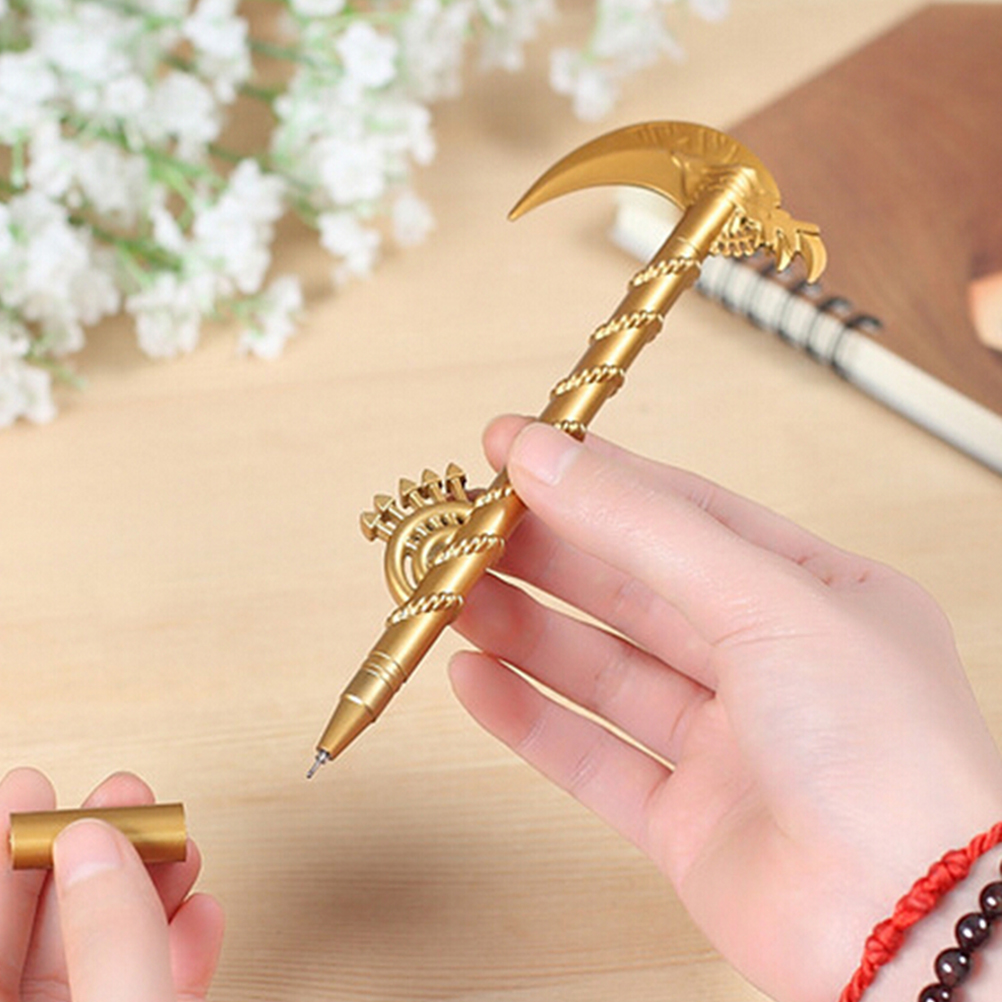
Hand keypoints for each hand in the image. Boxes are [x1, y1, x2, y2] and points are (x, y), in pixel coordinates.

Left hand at [1, 767, 224, 1001]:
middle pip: (48, 930)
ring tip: (176, 844)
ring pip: (107, 957)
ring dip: (148, 891)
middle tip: (121, 798)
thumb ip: (110, 943)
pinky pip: (157, 994)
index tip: (32, 791)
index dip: (5, 849)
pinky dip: (182, 951)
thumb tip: (99, 847)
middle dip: (92, 852)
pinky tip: (200, 915)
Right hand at [450, 417, 1001, 1001]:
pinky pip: (590, 756)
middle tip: (469, 528)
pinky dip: (528, 718)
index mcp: (813, 595)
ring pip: (603, 671)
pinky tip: (475, 679)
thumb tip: (546, 457)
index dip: (594, 477)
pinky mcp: (686, 822)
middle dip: (546, 556)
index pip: (682, 514)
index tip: (515, 450)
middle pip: (632, 592)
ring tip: (454, 596)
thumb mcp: (762, 597)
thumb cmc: (887, 752)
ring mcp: (727, 746)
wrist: (912, 929)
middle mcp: (771, 666)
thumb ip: (641, 527)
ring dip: (525, 631)